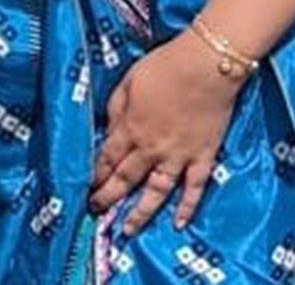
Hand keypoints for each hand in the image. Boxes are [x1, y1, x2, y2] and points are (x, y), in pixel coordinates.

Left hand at [91, 36, 250, 237]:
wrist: (206, 65)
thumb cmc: (165, 67)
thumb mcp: (128, 82)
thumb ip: (116, 109)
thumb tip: (110, 130)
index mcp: (131, 128)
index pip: (108, 158)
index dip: (96, 175)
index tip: (87, 187)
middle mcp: (151, 148)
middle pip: (126, 179)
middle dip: (109, 197)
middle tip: (97, 212)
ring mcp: (178, 156)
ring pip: (156, 192)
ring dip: (140, 213)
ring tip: (128, 230)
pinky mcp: (203, 157)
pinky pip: (194, 188)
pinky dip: (187, 207)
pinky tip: (179, 223)